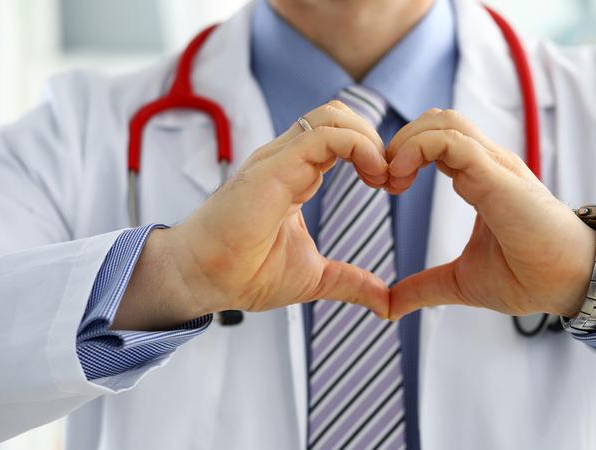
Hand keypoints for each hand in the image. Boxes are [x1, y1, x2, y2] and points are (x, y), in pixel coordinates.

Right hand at [113, 101, 390, 329]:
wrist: (201, 280)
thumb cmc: (244, 273)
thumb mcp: (315, 277)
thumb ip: (351, 282)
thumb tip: (385, 303)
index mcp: (296, 174)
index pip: (340, 136)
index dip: (373, 152)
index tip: (393, 185)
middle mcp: (287, 159)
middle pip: (340, 116)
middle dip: (377, 139)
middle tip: (394, 178)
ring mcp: (278, 159)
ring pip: (333, 116)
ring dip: (370, 139)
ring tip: (384, 176)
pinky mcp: (272, 168)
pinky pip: (322, 136)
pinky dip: (357, 146)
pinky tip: (373, 175)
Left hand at [386, 109, 595, 320]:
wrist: (569, 284)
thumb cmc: (527, 277)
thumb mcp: (460, 282)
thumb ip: (424, 288)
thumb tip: (390, 308)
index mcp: (478, 178)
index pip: (434, 141)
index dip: (402, 156)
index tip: (383, 188)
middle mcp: (486, 164)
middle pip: (435, 120)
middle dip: (398, 142)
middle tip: (381, 181)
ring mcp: (494, 165)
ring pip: (443, 121)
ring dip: (407, 142)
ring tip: (391, 179)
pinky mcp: (498, 175)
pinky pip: (453, 140)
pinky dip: (419, 148)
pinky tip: (401, 178)